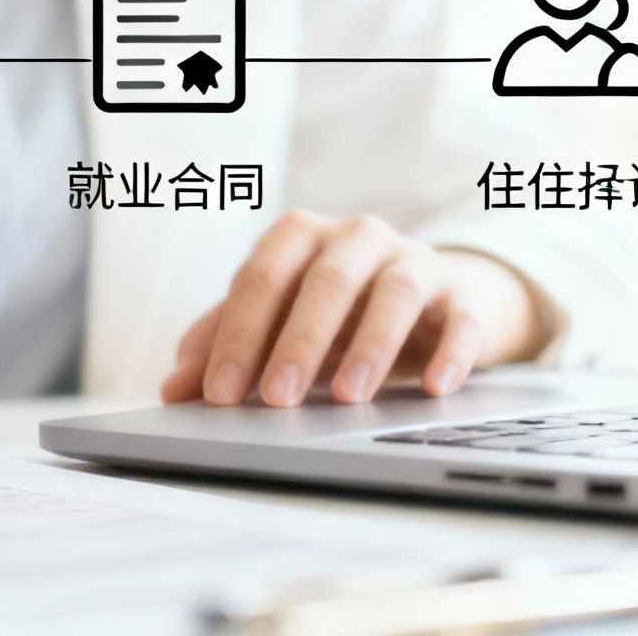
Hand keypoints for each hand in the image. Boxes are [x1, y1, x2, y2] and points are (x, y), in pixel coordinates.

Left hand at [160, 211, 544, 406]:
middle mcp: (357, 237)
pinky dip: (450, 352)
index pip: (260, 280)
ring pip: (394, 292)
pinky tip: (434, 387)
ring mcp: (416, 261)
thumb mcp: (278, 321)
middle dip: (297, 342)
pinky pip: (461, 320)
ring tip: (349, 398)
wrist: (434, 299)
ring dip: (371, 345)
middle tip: (276, 399)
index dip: (237, 337)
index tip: (217, 394)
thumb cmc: (338, 311)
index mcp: (300, 236)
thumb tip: (173, 389)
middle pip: (324, 282)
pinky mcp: (464, 296)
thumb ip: (225, 345)